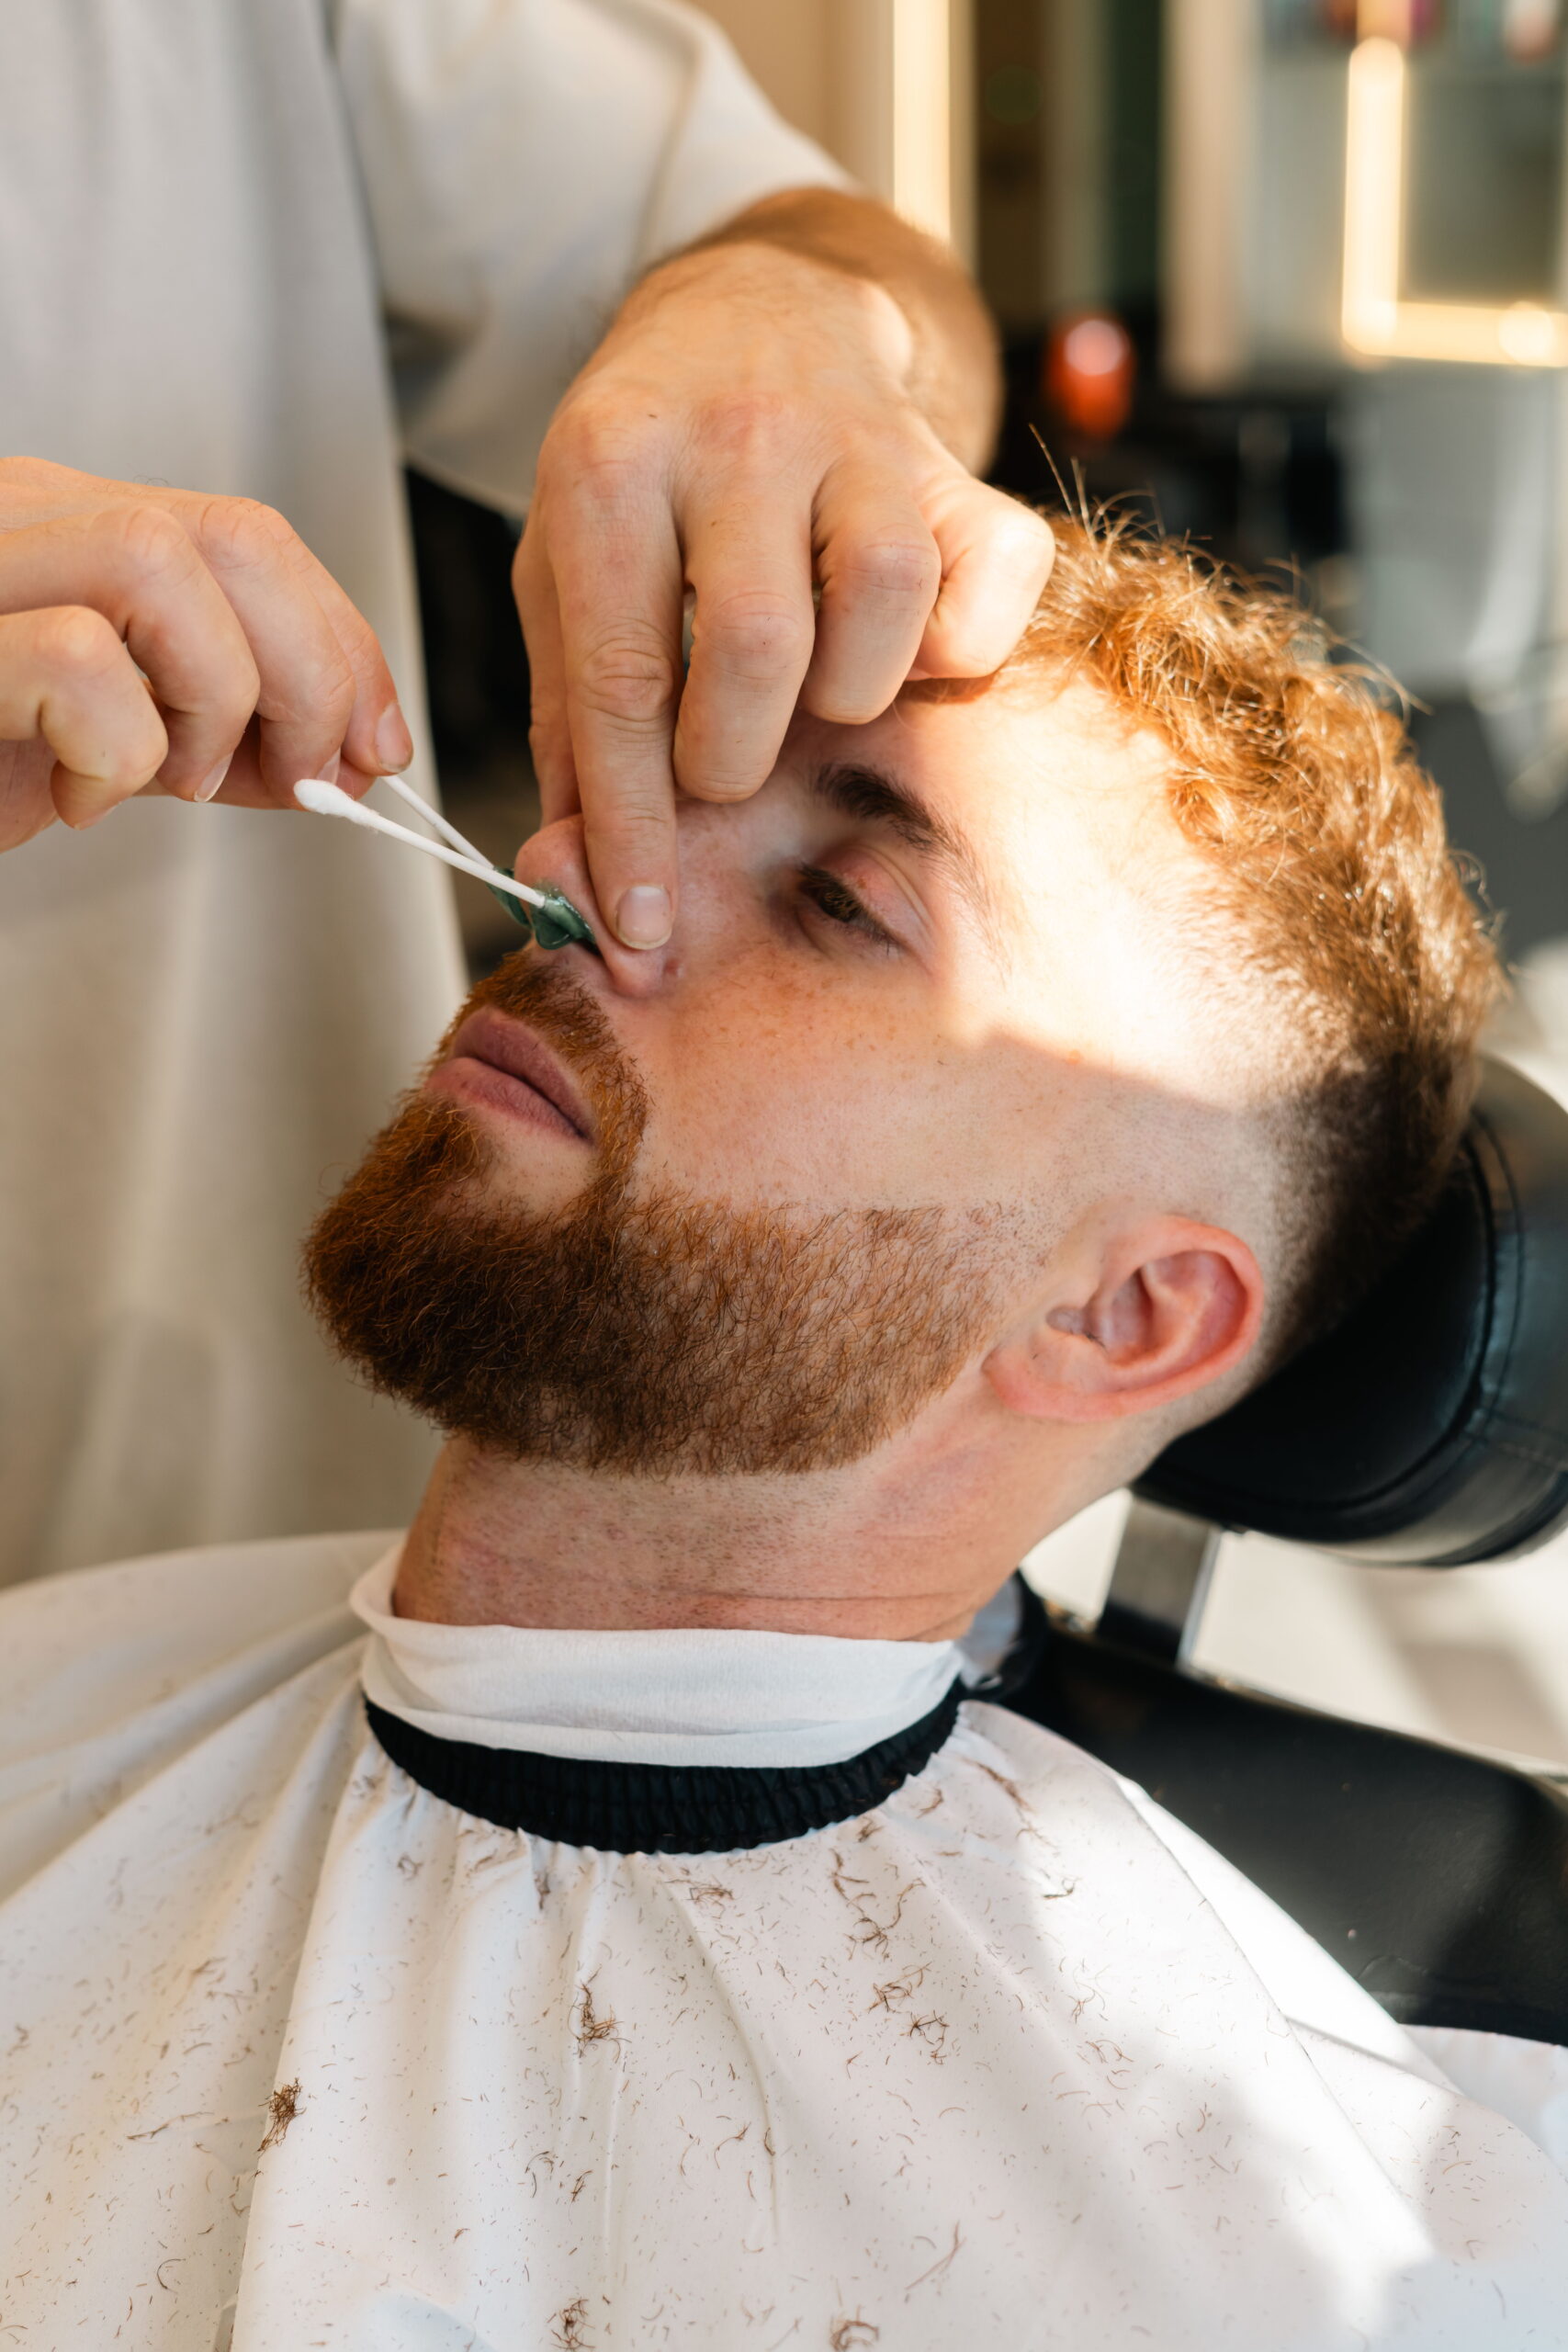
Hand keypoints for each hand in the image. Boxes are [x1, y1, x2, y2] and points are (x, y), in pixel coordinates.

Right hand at [0, 456, 413, 851]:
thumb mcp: (116, 741)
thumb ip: (223, 732)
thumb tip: (354, 757)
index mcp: (70, 523)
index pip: (252, 537)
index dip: (344, 643)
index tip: (378, 748)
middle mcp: (19, 517)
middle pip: (232, 534)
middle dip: (312, 672)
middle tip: (305, 778)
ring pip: (157, 565)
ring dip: (211, 701)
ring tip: (166, 781)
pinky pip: (74, 664)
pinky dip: (115, 752)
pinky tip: (72, 795)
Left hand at [516, 220, 1053, 948]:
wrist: (754, 311)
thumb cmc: (646, 474)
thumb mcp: (566, 568)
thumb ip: (567, 721)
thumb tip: (571, 881)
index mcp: (610, 464)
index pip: (621, 678)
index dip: (633, 825)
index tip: (639, 927)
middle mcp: (737, 435)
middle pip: (757, 650)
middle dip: (736, 758)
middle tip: (723, 762)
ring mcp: (859, 437)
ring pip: (883, 608)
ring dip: (847, 696)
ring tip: (809, 686)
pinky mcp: (955, 461)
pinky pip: (988, 583)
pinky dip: (954, 648)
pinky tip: (900, 645)